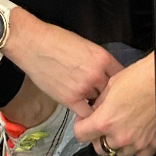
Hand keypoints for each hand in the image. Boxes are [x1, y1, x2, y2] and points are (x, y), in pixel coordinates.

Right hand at [8, 14, 122, 118]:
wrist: (33, 43)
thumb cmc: (56, 40)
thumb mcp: (85, 46)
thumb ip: (98, 62)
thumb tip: (106, 76)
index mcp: (102, 58)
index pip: (121, 77)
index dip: (120, 84)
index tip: (117, 88)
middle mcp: (97, 74)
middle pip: (112, 93)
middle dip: (109, 96)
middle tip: (105, 99)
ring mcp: (84, 88)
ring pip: (99, 104)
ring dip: (96, 104)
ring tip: (92, 103)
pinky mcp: (70, 99)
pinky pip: (86, 114)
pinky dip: (87, 115)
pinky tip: (84, 113)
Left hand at [74, 54, 155, 155]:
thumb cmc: (141, 76)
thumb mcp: (111, 84)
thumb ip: (99, 103)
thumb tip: (94, 110)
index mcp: (105, 120)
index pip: (80, 135)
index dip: (80, 126)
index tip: (85, 121)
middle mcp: (120, 136)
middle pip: (101, 148)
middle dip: (99, 137)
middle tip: (105, 124)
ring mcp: (138, 143)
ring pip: (120, 153)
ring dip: (119, 143)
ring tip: (124, 127)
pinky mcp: (154, 144)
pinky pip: (140, 155)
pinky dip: (138, 148)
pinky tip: (139, 134)